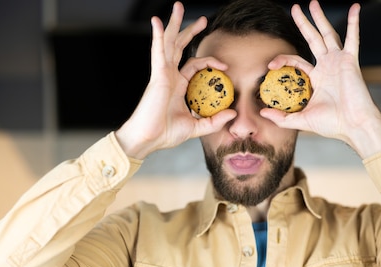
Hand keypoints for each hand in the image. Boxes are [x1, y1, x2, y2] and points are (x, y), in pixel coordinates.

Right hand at [115, 2, 235, 159]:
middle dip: (190, 31)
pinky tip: (157, 21)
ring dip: (174, 24)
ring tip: (178, 6)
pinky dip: (157, 36)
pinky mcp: (157, 75)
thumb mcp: (196, 127)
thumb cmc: (165, 134)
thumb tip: (232, 113)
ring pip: (169, 43)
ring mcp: (162, 74)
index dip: (210, 61)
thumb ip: (214, 121)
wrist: (148, 139)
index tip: (226, 66)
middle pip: (179, 47)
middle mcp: (169, 76)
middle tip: (203, 20)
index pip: (194, 65)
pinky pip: (158, 51)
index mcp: (177, 86)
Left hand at [261, 1, 380, 157]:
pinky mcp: (350, 61)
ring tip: (312, 3)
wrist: (354, 126)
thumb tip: (262, 112)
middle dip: (304, 24)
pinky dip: (354, 22)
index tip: (270, 64)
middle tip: (295, 9)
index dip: (283, 59)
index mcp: (317, 79)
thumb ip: (282, 117)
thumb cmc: (332, 125)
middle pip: (313, 40)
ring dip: (320, 18)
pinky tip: (355, 8)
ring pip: (328, 34)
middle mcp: (328, 67)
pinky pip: (353, 38)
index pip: (297, 61)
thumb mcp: (302, 120)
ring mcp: (339, 62)